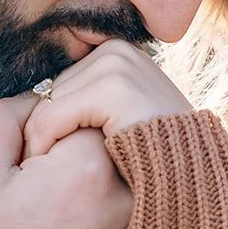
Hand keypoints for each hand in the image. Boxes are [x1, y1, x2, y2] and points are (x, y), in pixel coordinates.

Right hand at [0, 93, 132, 228]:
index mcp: (91, 162)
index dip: (39, 129)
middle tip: (37, 193)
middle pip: (98, 120)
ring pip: (110, 147)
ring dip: (81, 161)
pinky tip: (71, 217)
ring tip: (54, 207)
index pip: (72, 101)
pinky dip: (96, 185)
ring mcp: (142, 204)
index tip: (24, 174)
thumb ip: (5, 112)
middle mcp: (131, 180)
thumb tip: (43, 97)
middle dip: (65, 140)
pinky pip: (121, 176)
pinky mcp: (143, 222)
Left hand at [23, 40, 192, 158]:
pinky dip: (44, 141)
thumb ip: (91, 102)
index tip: (50, 150)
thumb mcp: (120, 118)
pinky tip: (54, 166)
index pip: (62, 81)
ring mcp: (120, 65)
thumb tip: (42, 93)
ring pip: (47, 102)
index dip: (52, 118)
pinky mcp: (115, 89)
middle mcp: (120, 50)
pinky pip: (53, 115)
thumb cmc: (150, 156)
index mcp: (120, 52)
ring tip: (50, 167)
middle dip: (44, 126)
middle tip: (44, 162)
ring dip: (40, 138)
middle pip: (52, 89)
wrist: (187, 178)